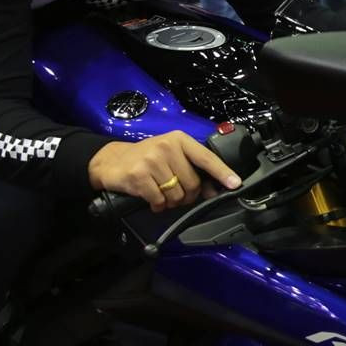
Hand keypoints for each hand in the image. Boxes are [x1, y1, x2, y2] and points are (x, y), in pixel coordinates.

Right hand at [87, 131, 241, 212]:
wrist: (111, 161)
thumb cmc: (146, 159)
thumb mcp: (170, 156)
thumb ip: (192, 169)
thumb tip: (214, 190)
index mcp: (179, 140)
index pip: (206, 157)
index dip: (222, 172)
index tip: (234, 183)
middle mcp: (167, 147)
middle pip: (192, 183)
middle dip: (187, 195)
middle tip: (175, 191)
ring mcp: (152, 160)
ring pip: (177, 195)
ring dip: (171, 201)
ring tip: (161, 193)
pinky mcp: (139, 175)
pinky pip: (160, 201)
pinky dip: (158, 205)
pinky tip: (151, 198)